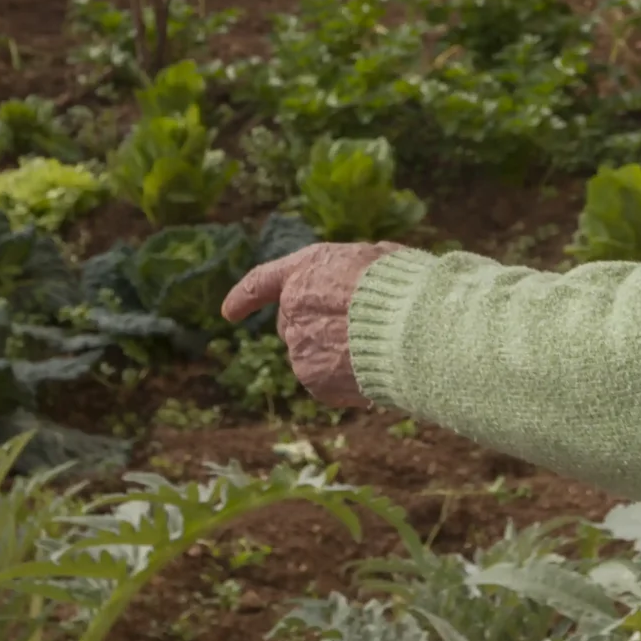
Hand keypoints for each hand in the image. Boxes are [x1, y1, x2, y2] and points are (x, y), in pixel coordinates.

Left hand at [222, 241, 400, 408]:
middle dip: (310, 329)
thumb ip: (354, 271)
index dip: (243, 297)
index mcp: (306, 271)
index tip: (229, 312)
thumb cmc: (403, 288)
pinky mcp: (313, 379)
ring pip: (310, 354)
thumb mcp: (378, 259)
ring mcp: (300, 347)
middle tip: (351, 330)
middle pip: (289, 324)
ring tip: (373, 348)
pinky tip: (370, 369)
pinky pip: (325, 381)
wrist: (411, 328)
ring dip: (332, 354)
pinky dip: (342, 379)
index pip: (261, 282)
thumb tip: (361, 280)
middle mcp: (293, 308)